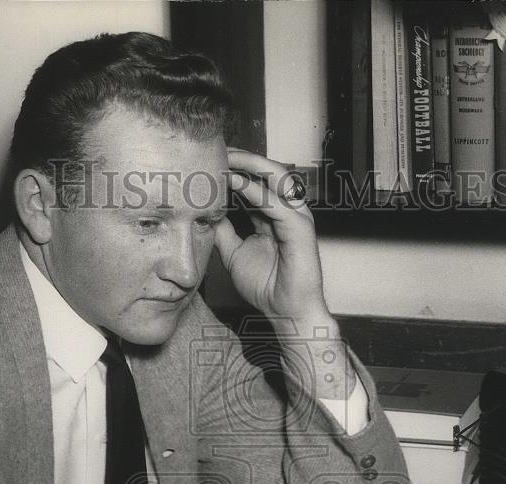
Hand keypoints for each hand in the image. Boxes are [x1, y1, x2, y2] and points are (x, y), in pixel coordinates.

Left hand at [214, 149, 329, 327]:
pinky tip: (235, 182)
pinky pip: (277, 202)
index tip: (209, 159)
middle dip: (242, 157)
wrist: (285, 312)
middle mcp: (287, 211)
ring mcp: (296, 218)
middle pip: (268, 171)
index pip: (256, 180)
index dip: (235, 168)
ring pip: (277, 177)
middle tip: (217, 148)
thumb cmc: (266, 286)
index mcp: (273, 215)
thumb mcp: (233, 253)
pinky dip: (255, 190)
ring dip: (250, 164)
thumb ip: (222, 231)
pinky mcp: (300, 229)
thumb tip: (205, 213)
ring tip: (226, 157)